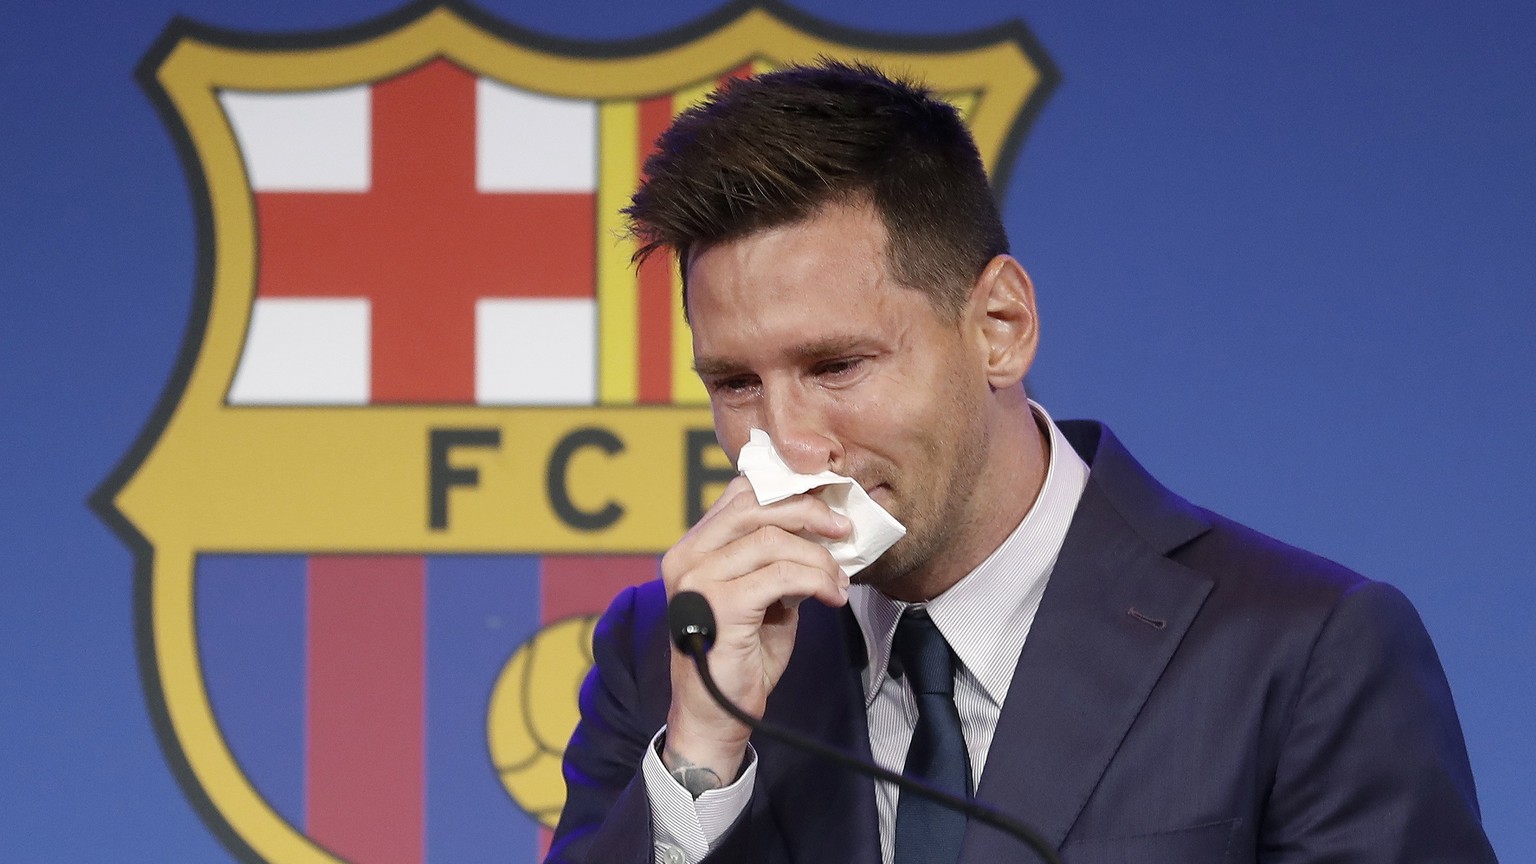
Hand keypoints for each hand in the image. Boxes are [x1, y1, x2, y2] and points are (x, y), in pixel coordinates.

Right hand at [659, 475, 850, 792]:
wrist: (716, 716)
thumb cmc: (740, 656)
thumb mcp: (760, 595)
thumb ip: (775, 559)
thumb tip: (820, 527)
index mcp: (692, 548)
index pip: (740, 495)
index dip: (788, 490)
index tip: (827, 502)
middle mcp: (687, 556)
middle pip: (756, 506)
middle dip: (809, 512)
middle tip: (843, 530)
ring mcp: (698, 579)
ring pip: (773, 539)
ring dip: (818, 557)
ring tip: (838, 579)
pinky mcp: (719, 604)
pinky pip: (780, 575)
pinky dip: (816, 580)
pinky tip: (832, 596)